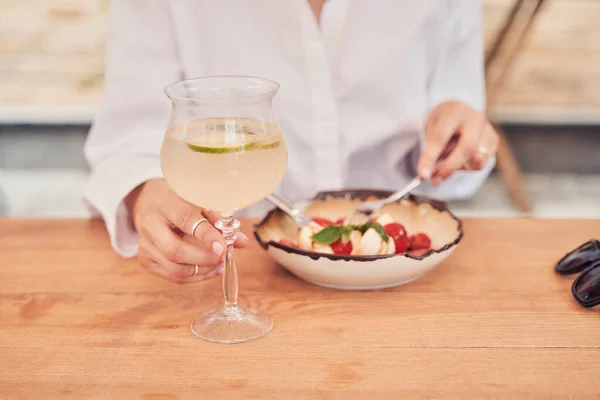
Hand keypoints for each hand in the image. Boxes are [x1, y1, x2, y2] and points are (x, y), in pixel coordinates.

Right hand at [125, 179, 248, 283]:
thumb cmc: (179, 200)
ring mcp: (145, 245)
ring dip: (203, 270)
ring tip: (220, 263)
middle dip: (205, 258)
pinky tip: (210, 269)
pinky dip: (196, 276)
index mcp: (166, 204)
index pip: (185, 220)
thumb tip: (242, 242)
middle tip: (224, 256)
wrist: (148, 202)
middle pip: (175, 251)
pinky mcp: (145, 260)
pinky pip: (173, 276)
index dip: (206, 236)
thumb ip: (220, 221)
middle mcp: (151, 225)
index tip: (223, 246)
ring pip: (175, 269)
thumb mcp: (199, 201)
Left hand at [418, 100, 498, 183]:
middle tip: (435, 180)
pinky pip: (482, 163)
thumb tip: (428, 173)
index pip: (441, 137)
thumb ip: (430, 149)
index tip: (423, 174)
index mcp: (454, 111)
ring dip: (459, 167)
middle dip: (449, 168)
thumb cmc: (442, 122)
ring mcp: (488, 129)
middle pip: (467, 149)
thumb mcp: (430, 129)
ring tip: (449, 160)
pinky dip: (468, 166)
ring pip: (477, 159)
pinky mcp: (494, 140)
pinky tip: (461, 157)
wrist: (458, 112)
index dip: (431, 157)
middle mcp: (475, 118)